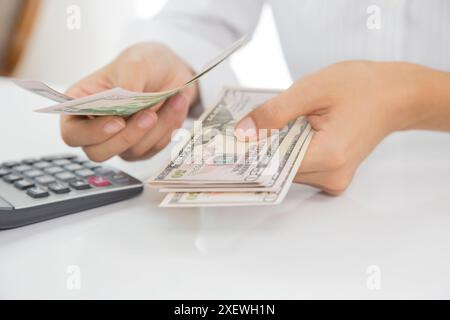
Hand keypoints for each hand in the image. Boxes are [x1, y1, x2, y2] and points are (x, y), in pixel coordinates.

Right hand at [61, 42, 198, 161]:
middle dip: (128, 137)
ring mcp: (119, 141)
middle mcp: (96, 127)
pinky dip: (168, 128)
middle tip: (150, 115)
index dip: (92, 133)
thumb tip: (126, 106)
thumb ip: (127, 83)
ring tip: (173, 99)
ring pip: (132, 151)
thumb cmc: (144, 63)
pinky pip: (154, 148)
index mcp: (80, 104)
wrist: (170, 71)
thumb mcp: (135, 63)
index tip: (118, 121)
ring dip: (156, 128)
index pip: (72, 133)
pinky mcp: (142, 147)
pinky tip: (177, 105)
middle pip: (98, 152)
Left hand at [236, 61, 427, 194]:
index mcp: (328, 156)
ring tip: (278, 124)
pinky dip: (289, 150)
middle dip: (261, 148)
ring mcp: (334, 179)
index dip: (248, 152)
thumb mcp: (311, 90)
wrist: (394, 95)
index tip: (229, 142)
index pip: (272, 165)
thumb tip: (242, 132)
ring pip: (286, 169)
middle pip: (278, 169)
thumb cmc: (360, 87)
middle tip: (248, 127)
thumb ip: (274, 113)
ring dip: (276, 148)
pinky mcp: (333, 174)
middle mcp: (332, 176)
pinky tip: (292, 131)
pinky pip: (299, 167)